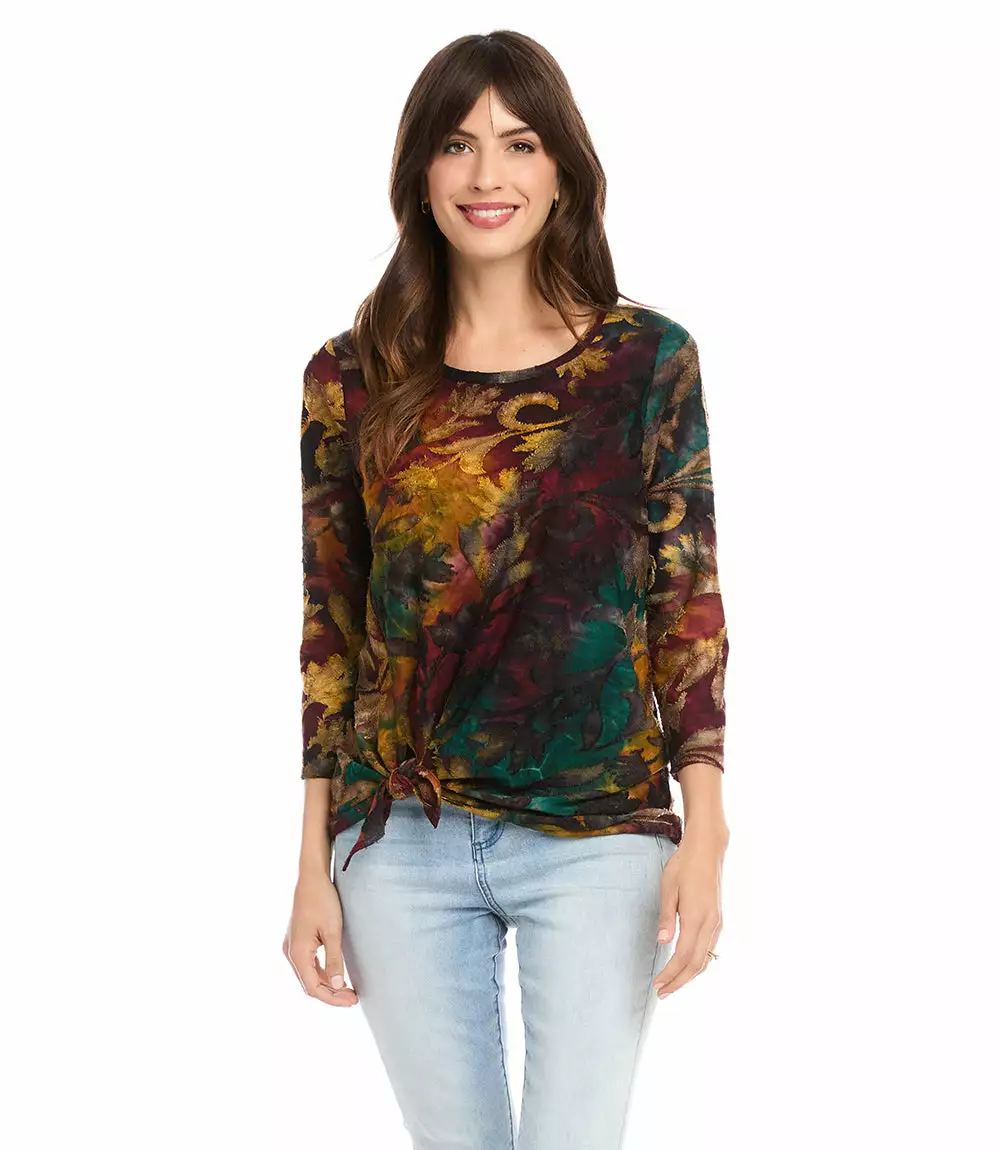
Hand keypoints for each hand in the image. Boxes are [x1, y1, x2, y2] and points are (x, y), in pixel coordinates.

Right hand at [283, 872, 358, 1006]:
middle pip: (309, 984)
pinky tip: (336, 975)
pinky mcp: (297, 940)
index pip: (313, 987)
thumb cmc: (322, 900)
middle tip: (353, 999)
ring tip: (348, 990)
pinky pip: (308, 964)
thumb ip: (334, 960)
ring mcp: (292, 946)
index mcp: (296, 952)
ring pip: (308, 975)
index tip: (352, 1001)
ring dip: (327, 985)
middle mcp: (290, 952)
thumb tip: (338, 986)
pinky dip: (322, 973)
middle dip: (331, 994)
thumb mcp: (332, 931)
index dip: (332, 998)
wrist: (311, 877)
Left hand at [652, 828, 725, 997]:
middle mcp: (710, 924)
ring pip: (705, 959)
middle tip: (662, 993)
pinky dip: (697, 963)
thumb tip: (662, 942)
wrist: (707, 850)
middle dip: (679, 981)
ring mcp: (717, 923)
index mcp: (696, 917)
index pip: (683, 956)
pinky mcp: (717, 919)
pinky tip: (686, 965)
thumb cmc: (683, 866)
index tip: (657, 985)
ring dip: (688, 975)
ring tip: (672, 983)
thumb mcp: (668, 888)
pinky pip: (708, 949)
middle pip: (696, 964)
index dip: (670, 974)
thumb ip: (666, 916)